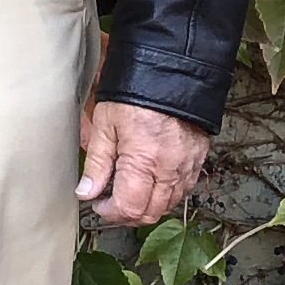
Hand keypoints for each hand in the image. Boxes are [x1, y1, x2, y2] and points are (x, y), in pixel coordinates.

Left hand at [76, 101, 211, 225]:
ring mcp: (187, 165)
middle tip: (111, 201)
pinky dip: (167, 193)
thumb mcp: (106, 124)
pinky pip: (185, 189)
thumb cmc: (136, 92)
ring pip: (169, 204)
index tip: (98, 204)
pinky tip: (152, 181)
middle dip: (127, 214)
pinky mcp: (198, 157)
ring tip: (130, 189)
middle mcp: (169, 168)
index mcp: (143, 161)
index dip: (110, 212)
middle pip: (150, 213)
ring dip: (148, 206)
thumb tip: (86, 192)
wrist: (171, 69)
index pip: (129, 208)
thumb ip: (97, 163)